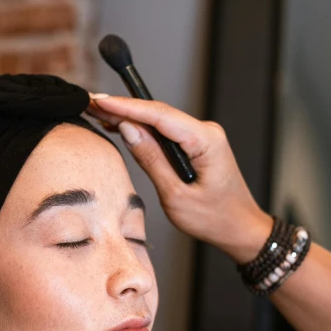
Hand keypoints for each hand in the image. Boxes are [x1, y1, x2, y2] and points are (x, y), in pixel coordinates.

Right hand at [87, 94, 272, 263]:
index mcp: (205, 141)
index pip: (159, 116)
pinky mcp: (197, 145)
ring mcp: (202, 136)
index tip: (100, 101)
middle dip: (123, 108)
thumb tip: (128, 130)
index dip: (126, 107)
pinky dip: (143, 129)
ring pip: (160, 121)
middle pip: (157, 113)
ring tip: (98, 113)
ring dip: (130, 117)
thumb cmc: (214, 219)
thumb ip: (151, 160)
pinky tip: (121, 126)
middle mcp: (206, 131)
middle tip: (91, 104)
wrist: (240, 228)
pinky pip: (166, 132)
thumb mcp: (175, 196)